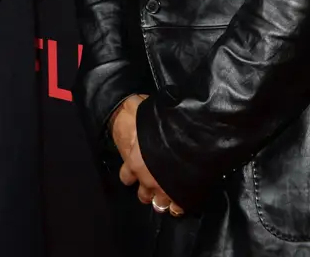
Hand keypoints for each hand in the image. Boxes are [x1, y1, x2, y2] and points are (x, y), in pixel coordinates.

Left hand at [112, 94, 184, 216]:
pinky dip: (179, 204)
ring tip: (167, 192)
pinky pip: (178, 207)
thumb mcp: (142, 111)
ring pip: (158, 203)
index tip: (135, 170)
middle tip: (153, 182)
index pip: (126, 177)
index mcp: (134, 162)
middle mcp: (146, 179)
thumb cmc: (158, 122)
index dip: (130, 174)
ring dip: (162, 198)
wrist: (184, 133)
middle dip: (147, 189)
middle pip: (142, 194)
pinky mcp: (180, 195)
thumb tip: (133, 102)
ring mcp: (163, 189)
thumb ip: (138, 114)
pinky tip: (182, 200)